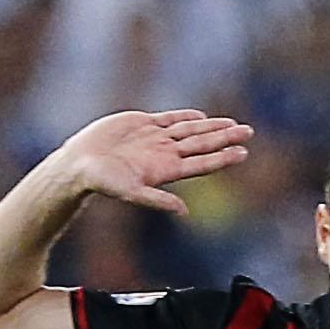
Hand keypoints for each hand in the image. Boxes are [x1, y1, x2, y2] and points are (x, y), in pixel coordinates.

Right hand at [55, 108, 253, 216]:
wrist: (80, 164)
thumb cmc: (102, 182)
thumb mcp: (130, 192)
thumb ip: (157, 200)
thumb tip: (184, 211)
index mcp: (166, 170)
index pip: (201, 162)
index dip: (222, 157)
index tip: (243, 153)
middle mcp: (164, 154)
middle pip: (202, 144)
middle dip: (225, 138)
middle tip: (249, 132)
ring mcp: (155, 139)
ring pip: (190, 131)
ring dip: (211, 127)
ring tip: (233, 125)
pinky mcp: (142, 125)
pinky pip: (169, 120)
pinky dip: (186, 117)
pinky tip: (201, 117)